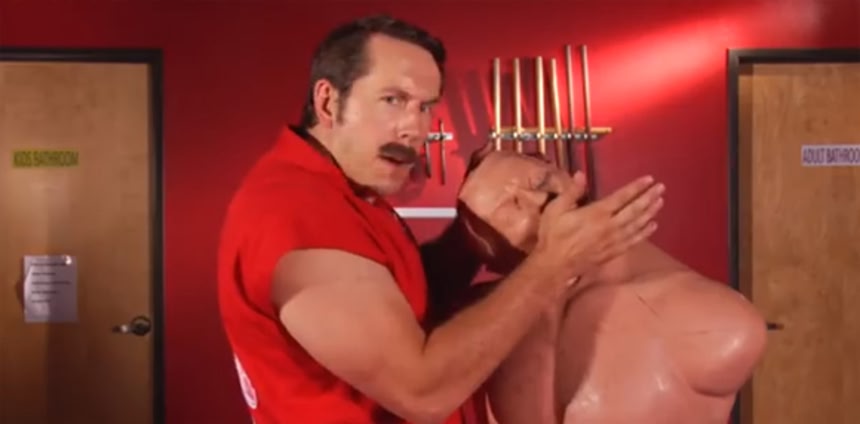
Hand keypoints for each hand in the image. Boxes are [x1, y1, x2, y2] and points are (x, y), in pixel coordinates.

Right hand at [531, 173, 663, 281]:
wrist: (554, 266)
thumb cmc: (553, 236)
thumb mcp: (555, 210)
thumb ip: (571, 192)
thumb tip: (581, 174)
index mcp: (596, 213)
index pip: (621, 197)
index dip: (636, 187)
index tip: (649, 179)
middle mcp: (610, 226)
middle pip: (634, 210)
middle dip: (649, 197)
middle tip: (661, 187)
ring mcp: (613, 240)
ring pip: (637, 224)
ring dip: (650, 212)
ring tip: (660, 202)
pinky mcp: (613, 252)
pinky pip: (633, 240)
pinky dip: (645, 232)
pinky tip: (653, 226)